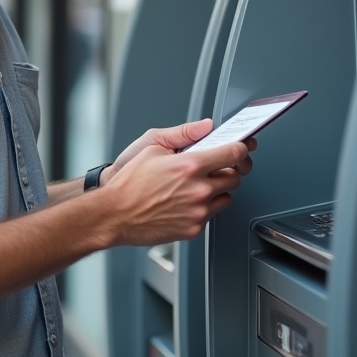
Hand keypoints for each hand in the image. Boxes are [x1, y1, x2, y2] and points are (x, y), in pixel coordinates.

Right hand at [100, 138, 254, 245]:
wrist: (115, 214)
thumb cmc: (129, 183)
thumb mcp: (153, 146)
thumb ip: (184, 134)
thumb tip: (206, 127)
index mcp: (190, 166)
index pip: (234, 153)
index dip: (241, 148)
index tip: (241, 148)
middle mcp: (198, 189)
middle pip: (235, 177)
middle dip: (228, 169)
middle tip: (214, 167)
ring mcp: (198, 211)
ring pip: (227, 197)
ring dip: (218, 189)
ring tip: (198, 185)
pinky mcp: (194, 228)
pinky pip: (212, 214)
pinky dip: (205, 207)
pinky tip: (188, 200)